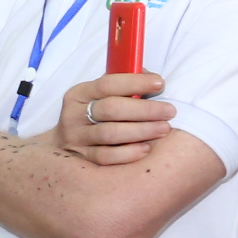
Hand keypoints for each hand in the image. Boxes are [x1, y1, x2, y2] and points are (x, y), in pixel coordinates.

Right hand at [56, 72, 173, 166]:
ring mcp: (76, 137)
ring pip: (110, 133)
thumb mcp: (103, 95)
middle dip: (145, 110)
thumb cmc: (97, 113)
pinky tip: (146, 148)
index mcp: (80, 93)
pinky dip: (128, 153)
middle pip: (111, 109)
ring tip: (164, 129)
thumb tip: (153, 80)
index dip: (135, 83)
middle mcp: (74, 115)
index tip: (160, 84)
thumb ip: (125, 85)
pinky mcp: (82, 157)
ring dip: (141, 131)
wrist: (68, 143)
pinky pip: (106, 157)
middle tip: (169, 111)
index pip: (107, 84)